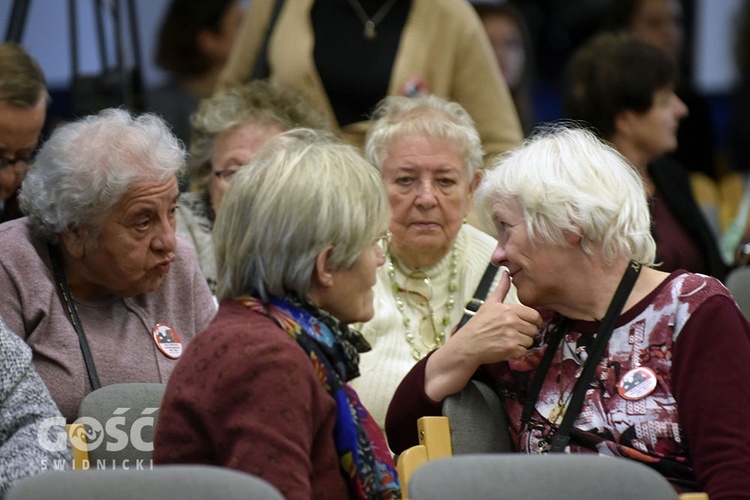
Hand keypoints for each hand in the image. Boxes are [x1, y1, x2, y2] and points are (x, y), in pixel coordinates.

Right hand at [424, 270, 541, 400]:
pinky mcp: (511, 349)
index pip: (535, 316)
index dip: (532, 321)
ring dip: (522, 342)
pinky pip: (524, 351)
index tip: (525, 324)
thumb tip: (506, 273)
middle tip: (514, 333)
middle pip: (534, 329)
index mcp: (509, 309)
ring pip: (530, 340)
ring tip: (508, 339)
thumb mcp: (490, 303)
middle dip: (526, 332)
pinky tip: (506, 347)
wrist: (468, 344)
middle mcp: (512, 322)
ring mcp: (512, 336)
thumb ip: (502, 288)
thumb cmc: (478, 324)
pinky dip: (517, 351)